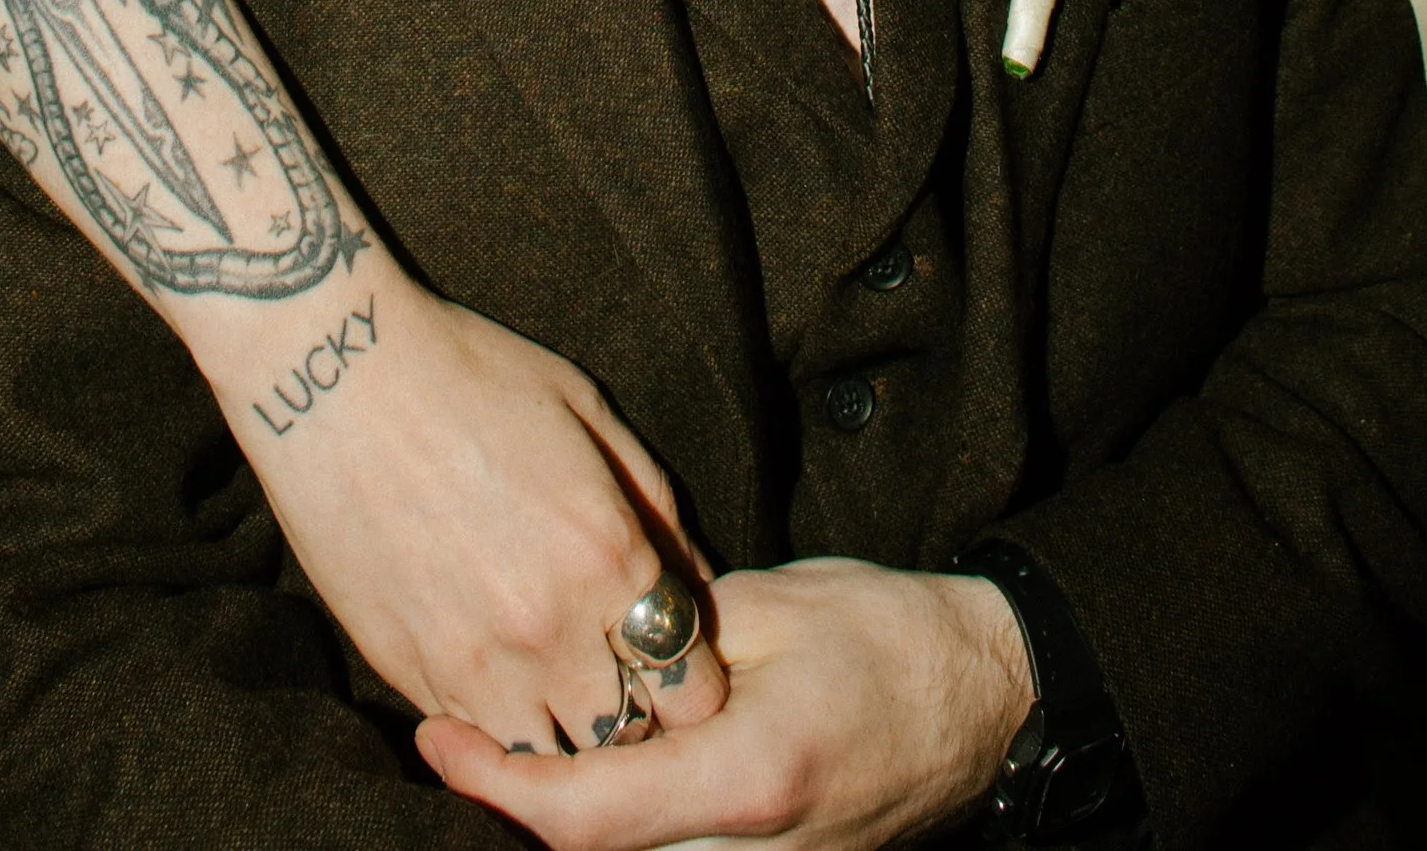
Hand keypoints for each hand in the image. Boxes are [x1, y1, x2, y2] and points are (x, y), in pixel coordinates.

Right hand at [206, 275, 726, 750]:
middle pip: (631, 737)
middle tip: (615, 665)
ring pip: (553, 758)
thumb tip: (697, 585)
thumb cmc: (469, 374)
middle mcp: (551, 628)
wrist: (336, 376)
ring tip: (553, 670)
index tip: (671, 652)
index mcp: (608, 556)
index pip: (692, 691)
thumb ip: (656, 508)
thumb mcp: (588, 412)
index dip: (692, 680)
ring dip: (564, 725)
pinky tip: (493, 664)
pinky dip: (497, 720)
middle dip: (636, 710)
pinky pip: (479, 741)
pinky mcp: (410, 674)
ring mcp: (475, 663)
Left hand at [421, 556, 1031, 849]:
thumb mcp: (772, 607)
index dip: (497, 783)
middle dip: (523, 800)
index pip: (584, 816)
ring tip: (519, 735)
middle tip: (461, 727)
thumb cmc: (889, 638)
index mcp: (743, 779)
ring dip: (573, 812)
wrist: (988, 703)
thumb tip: (591, 646)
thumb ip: (672, 642)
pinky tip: (602, 758)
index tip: (437, 737)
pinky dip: (626, 819)